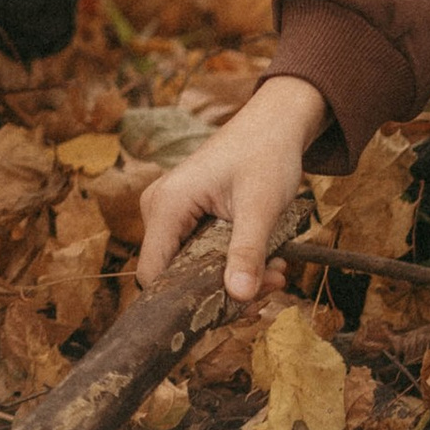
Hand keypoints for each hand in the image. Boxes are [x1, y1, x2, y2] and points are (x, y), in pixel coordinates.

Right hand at [136, 73, 330, 301]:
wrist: (276, 123)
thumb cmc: (266, 153)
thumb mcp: (260, 206)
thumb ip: (247, 253)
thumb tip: (239, 297)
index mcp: (166, 205)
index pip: (153, 275)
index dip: (186, 301)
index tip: (235, 307)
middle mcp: (159, 210)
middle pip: (175, 275)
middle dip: (223, 289)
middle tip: (272, 285)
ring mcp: (171, 212)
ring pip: (191, 267)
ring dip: (233, 277)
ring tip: (276, 270)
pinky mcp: (187, 215)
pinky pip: (200, 252)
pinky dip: (231, 262)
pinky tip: (266, 259)